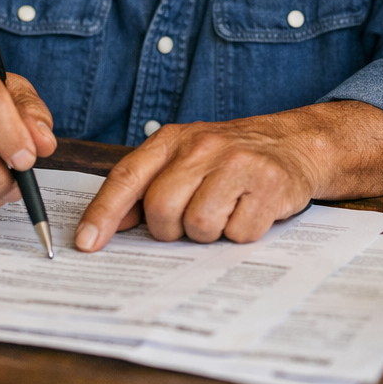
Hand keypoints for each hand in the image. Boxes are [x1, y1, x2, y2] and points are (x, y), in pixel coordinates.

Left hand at [73, 108, 335, 251]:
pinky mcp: (269, 184)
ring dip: (210, 232)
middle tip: (190, 220)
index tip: (87, 244)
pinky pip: (238, 233)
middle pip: (162, 208)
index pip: (127, 177)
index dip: (103, 213)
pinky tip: (250, 211)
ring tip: (225, 211)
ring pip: (200, 225)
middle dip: (172, 229)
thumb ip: (147, 185)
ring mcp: (237, 163)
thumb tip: (108, 227)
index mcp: (173, 139)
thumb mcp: (185, 158)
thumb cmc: (231, 158)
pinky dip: (242, 233)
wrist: (295, 143)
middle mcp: (203, 146)